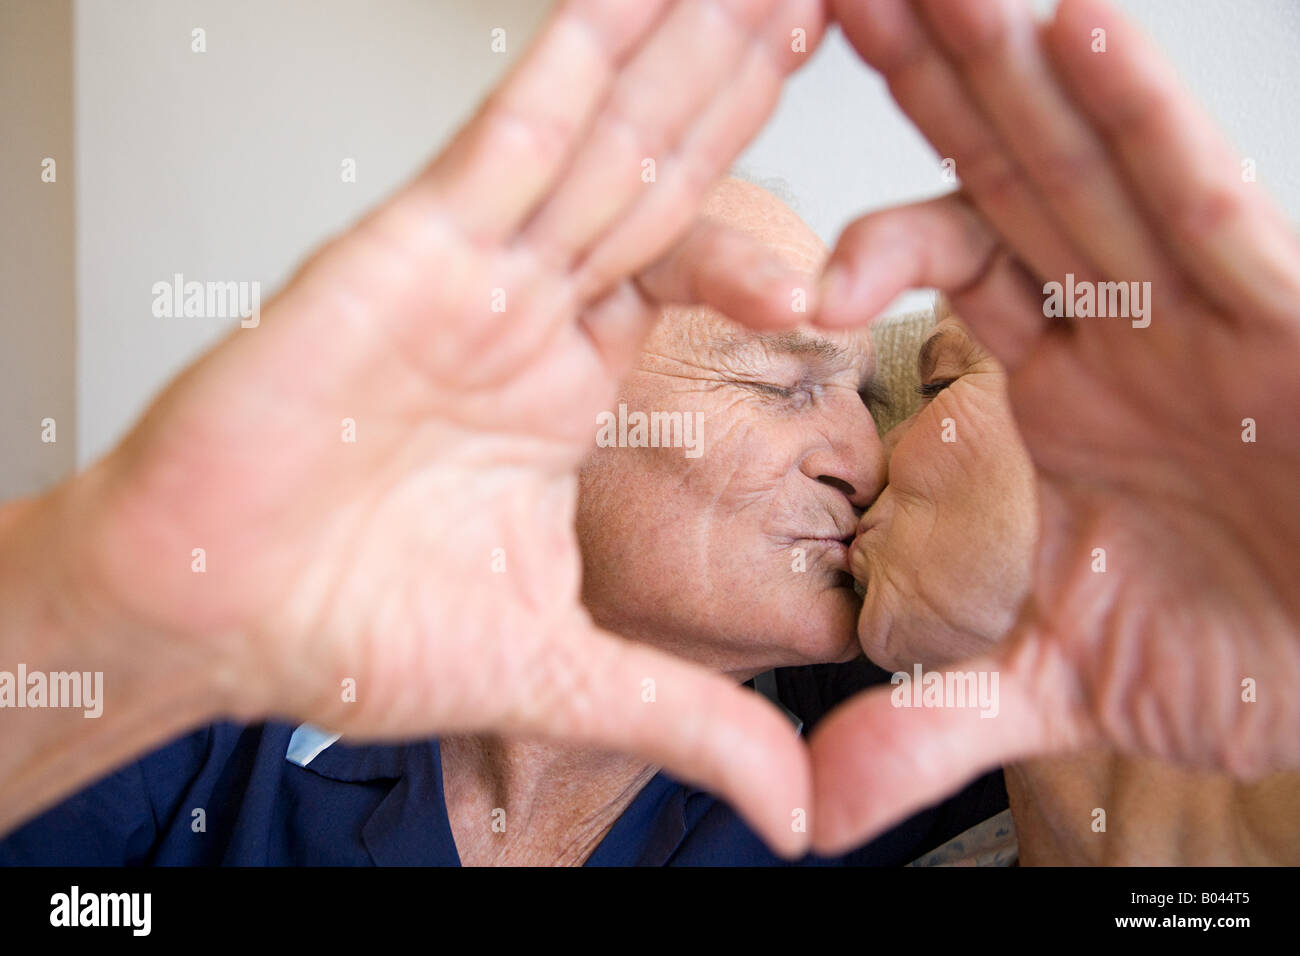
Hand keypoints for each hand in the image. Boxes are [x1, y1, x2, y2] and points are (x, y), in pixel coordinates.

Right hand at [23, 0, 824, 852]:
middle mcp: (522, 311)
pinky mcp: (401, 249)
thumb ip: (687, 721)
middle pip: (660, 179)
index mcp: (559, 385)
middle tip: (819, 9)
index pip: (685, 285)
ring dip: (680, 52)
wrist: (211, 620)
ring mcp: (467, 269)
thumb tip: (791, 812)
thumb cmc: (344, 625)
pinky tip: (629, 3)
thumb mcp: (561, 674)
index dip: (770, 247)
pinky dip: (568, 64)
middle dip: (740, 91)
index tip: (848, 252)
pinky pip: (503, 139)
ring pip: (598, 137)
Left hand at [810, 0, 1299, 851]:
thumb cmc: (1233, 648)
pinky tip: (1083, 36)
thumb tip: (813, 808)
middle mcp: (1097, 333)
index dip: (846, 256)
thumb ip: (928, 721)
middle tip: (823, 0)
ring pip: (1076, 164)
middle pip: (984, 183)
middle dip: (912, 92)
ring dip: (1003, 69)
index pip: (919, 291)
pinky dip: (1142, 123)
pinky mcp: (1276, 311)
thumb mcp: (1051, 686)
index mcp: (1027, 400)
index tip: (775, 275)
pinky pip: (1198, 201)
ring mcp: (1184, 310)